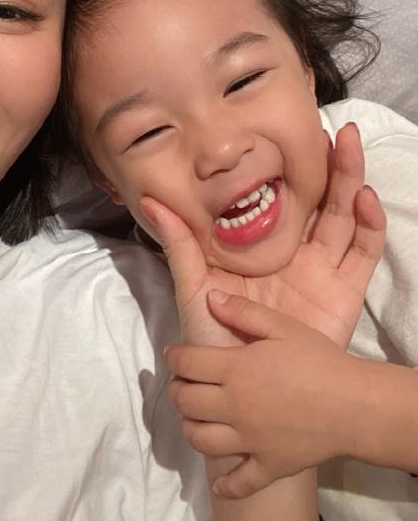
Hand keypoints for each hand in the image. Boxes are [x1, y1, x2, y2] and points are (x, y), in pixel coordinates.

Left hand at [142, 122, 385, 347]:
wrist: (241, 391)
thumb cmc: (214, 339)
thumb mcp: (195, 287)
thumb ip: (180, 243)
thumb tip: (150, 198)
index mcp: (260, 245)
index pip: (282, 196)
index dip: (293, 164)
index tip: (297, 128)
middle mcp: (293, 251)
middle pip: (318, 199)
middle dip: (329, 164)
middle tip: (334, 129)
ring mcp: (320, 269)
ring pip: (343, 216)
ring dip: (351, 181)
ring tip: (349, 147)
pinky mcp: (343, 293)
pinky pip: (361, 253)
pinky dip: (369, 224)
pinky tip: (363, 197)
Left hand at [167, 293, 358, 497]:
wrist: (356, 405)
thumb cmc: (320, 360)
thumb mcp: (283, 326)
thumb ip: (243, 312)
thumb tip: (209, 298)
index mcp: (236, 369)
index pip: (186, 363)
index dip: (174, 357)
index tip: (174, 354)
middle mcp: (235, 406)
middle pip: (186, 401)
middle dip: (177, 390)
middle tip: (182, 384)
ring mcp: (250, 440)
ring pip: (200, 439)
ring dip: (190, 428)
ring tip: (196, 418)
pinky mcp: (268, 465)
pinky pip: (239, 482)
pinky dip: (225, 486)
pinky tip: (220, 482)